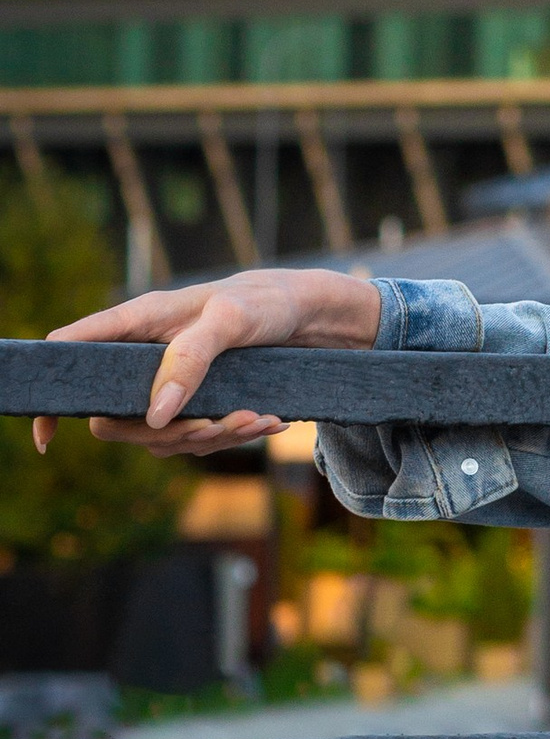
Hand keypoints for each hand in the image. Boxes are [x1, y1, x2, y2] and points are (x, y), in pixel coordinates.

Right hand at [35, 265, 382, 459]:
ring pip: (160, 436)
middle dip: (164, 433)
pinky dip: (232, 436)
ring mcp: (169, 382)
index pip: (72, 353)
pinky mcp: (199, 400)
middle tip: (216, 426)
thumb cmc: (268, 301)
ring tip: (260, 419)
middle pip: (113, 418)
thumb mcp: (231, 319)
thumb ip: (189, 358)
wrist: (314, 315)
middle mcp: (146, 355)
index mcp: (138, 322)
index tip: (46, 436)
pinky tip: (270, 421)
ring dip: (211, 437)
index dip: (53, 395)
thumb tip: (154, 415)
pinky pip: (197, 438)